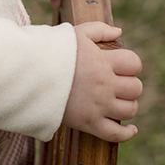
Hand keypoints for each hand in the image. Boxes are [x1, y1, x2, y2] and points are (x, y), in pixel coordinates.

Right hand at [62, 22, 142, 142]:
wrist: (30, 75)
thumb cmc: (52, 51)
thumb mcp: (77, 33)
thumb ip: (100, 30)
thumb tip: (119, 31)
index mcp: (103, 62)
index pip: (134, 64)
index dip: (131, 65)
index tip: (121, 67)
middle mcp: (104, 85)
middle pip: (135, 88)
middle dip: (129, 85)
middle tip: (117, 85)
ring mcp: (98, 106)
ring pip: (129, 110)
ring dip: (127, 105)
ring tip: (117, 101)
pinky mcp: (88, 123)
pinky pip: (116, 135)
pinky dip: (127, 134)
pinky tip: (130, 129)